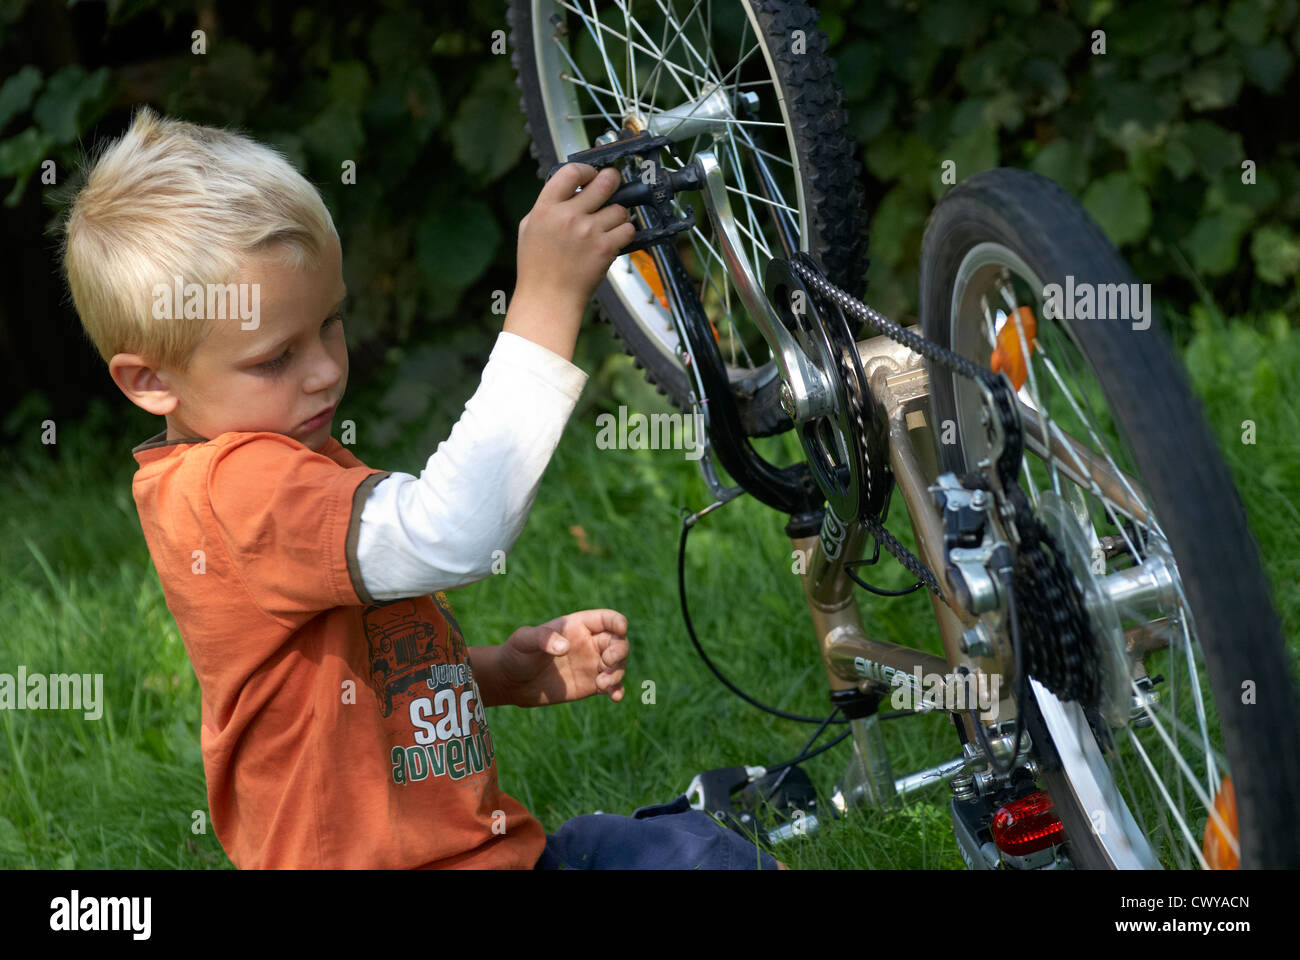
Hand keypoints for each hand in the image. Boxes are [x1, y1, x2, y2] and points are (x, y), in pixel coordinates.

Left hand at [497, 609, 628, 707]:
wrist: (511, 682)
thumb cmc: (516, 653)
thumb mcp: (523, 640)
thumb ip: (542, 638)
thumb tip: (565, 646)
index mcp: (578, 626)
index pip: (606, 619)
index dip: (617, 621)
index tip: (621, 628)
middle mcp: (590, 643)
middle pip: (618, 642)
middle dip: (620, 649)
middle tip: (608, 660)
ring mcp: (592, 665)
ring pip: (618, 665)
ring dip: (617, 672)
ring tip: (601, 684)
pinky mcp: (592, 685)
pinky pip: (612, 686)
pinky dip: (617, 690)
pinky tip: (614, 697)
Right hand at [514, 164, 636, 316]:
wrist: (548, 299)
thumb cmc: (537, 268)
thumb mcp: (530, 228)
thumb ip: (548, 205)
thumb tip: (570, 189)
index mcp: (546, 208)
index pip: (571, 172)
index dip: (587, 170)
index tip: (592, 175)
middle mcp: (568, 216)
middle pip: (604, 182)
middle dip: (613, 181)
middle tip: (613, 185)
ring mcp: (588, 232)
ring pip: (620, 208)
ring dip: (618, 215)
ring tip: (609, 224)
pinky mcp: (604, 248)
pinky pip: (628, 229)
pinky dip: (625, 233)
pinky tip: (614, 239)